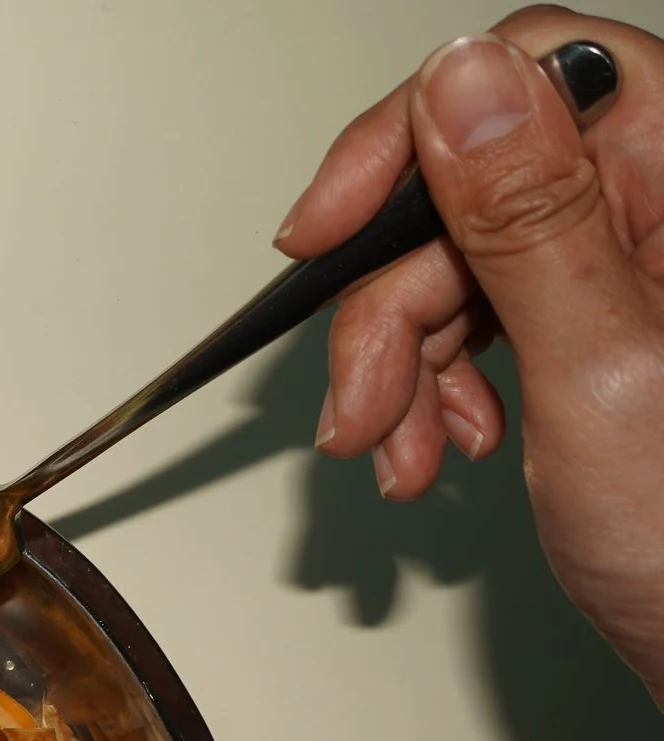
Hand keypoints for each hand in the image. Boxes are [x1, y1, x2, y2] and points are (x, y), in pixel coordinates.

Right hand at [278, 8, 663, 697]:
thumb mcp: (601, 369)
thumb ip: (527, 217)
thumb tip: (464, 80)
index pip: (533, 72)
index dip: (413, 138)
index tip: (324, 229)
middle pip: (471, 188)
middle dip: (391, 307)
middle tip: (361, 405)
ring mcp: (632, 264)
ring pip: (457, 262)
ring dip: (398, 364)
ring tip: (397, 454)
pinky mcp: (595, 322)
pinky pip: (478, 320)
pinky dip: (432, 388)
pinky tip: (437, 447)